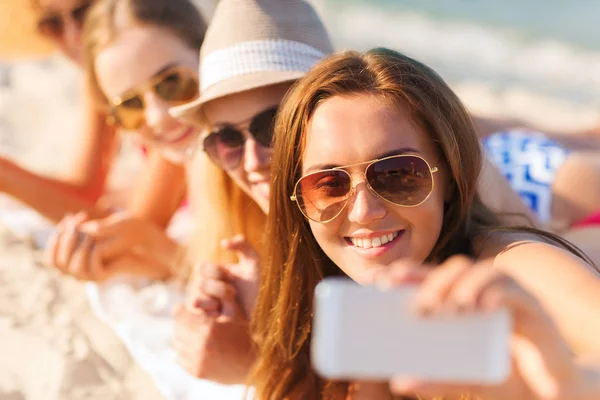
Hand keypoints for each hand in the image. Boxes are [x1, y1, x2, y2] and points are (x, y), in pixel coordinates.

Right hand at [45, 212, 175, 280]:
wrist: (141, 245)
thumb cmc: (121, 233)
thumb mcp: (99, 228)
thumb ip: (82, 228)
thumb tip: (66, 219)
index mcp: (72, 260)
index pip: (52, 256)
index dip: (55, 238)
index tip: (68, 219)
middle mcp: (78, 270)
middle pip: (58, 263)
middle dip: (65, 240)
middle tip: (76, 222)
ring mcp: (89, 275)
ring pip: (73, 268)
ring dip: (78, 247)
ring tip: (87, 231)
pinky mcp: (102, 276)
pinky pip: (91, 268)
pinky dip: (91, 253)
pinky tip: (95, 239)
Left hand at [173, 267, 254, 383]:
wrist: (253, 364)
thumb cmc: (244, 332)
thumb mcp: (235, 310)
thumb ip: (219, 293)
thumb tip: (201, 274)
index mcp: (208, 328)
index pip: (179, 312)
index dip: (184, 309)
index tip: (190, 309)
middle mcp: (200, 346)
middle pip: (177, 328)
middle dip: (184, 323)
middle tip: (194, 322)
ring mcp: (197, 361)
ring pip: (177, 343)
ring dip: (183, 337)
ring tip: (196, 335)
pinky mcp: (196, 372)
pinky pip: (180, 358)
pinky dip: (186, 352)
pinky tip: (199, 349)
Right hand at [186, 235, 259, 317]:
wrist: (269, 309)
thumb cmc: (260, 283)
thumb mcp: (254, 262)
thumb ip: (243, 245)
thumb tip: (223, 243)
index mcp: (215, 272)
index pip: (201, 267)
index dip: (214, 271)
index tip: (229, 275)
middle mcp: (208, 287)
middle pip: (199, 284)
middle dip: (219, 288)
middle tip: (234, 292)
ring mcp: (208, 303)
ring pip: (196, 300)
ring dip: (215, 301)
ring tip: (229, 302)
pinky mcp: (212, 318)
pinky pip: (201, 316)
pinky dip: (212, 313)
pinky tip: (222, 312)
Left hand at [376, 256, 586, 399]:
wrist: (553, 392)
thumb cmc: (506, 377)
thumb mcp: (468, 378)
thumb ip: (438, 379)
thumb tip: (399, 381)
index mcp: (462, 303)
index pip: (431, 278)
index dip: (408, 273)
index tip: (382, 281)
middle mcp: (484, 293)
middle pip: (455, 269)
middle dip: (434, 281)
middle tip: (421, 307)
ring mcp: (509, 297)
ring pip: (484, 271)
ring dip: (464, 285)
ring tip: (451, 306)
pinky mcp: (533, 309)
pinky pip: (514, 291)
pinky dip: (496, 295)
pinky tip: (482, 308)